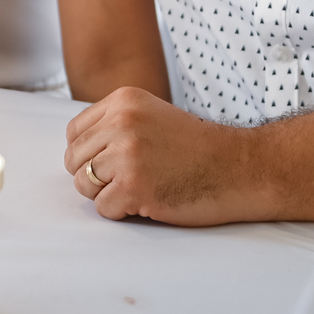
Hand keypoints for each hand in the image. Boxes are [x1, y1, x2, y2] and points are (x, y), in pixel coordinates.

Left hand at [63, 87, 244, 224]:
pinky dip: (121, 212)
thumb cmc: (196, 148)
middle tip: (126, 180)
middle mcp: (121, 122)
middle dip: (94, 176)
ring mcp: (127, 155)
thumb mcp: (152, 115)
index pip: (74, 132)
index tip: (111, 162)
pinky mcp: (135, 187)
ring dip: (107, 194)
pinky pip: (103, 208)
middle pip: (74, 159)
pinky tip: (147, 202)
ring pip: (84, 184)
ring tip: (139, 189)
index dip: (88, 153)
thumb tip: (77, 150)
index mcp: (123, 100)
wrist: (238, 167)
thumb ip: (115, 124)